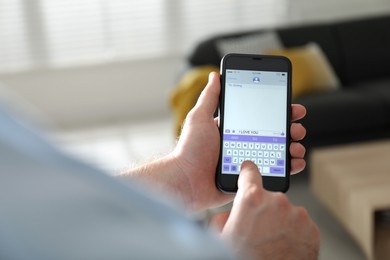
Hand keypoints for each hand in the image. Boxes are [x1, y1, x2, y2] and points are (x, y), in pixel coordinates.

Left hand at [172, 72, 307, 210]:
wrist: (186, 182)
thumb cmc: (190, 150)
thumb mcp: (199, 118)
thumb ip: (210, 97)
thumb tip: (215, 76)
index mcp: (233, 129)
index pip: (261, 116)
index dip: (278, 111)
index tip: (292, 108)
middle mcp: (242, 143)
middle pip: (274, 133)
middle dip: (290, 128)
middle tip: (296, 127)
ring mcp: (247, 161)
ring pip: (277, 152)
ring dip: (292, 146)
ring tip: (296, 144)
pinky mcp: (249, 178)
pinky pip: (273, 171)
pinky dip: (288, 167)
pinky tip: (294, 162)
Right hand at [211, 161, 319, 259]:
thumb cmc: (242, 258)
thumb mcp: (221, 236)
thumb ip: (225, 216)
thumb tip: (230, 214)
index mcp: (252, 199)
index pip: (250, 172)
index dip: (247, 171)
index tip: (248, 170)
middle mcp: (277, 202)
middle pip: (269, 197)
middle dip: (264, 209)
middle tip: (258, 230)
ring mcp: (298, 216)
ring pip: (286, 212)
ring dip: (279, 222)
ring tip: (271, 242)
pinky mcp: (312, 230)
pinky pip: (300, 225)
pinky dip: (293, 233)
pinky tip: (284, 247)